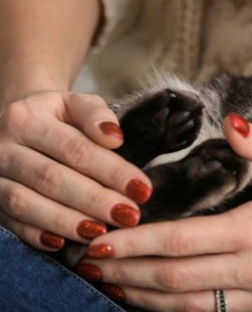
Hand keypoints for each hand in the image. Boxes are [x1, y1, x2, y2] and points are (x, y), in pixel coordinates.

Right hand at [0, 91, 151, 250]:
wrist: (15, 125)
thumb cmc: (56, 117)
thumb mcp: (77, 104)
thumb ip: (96, 115)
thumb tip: (114, 138)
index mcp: (25, 118)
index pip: (75, 148)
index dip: (111, 171)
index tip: (142, 189)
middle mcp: (0, 148)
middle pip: (51, 178)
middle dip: (94, 200)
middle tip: (129, 216)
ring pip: (25, 203)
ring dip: (66, 221)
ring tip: (102, 232)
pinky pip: (10, 223)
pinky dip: (36, 235)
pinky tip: (65, 243)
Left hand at [82, 115, 251, 310]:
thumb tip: (225, 122)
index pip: (178, 242)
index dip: (133, 244)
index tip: (100, 242)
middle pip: (174, 281)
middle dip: (127, 275)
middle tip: (90, 266)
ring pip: (192, 309)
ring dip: (147, 301)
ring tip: (114, 289)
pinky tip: (163, 305)